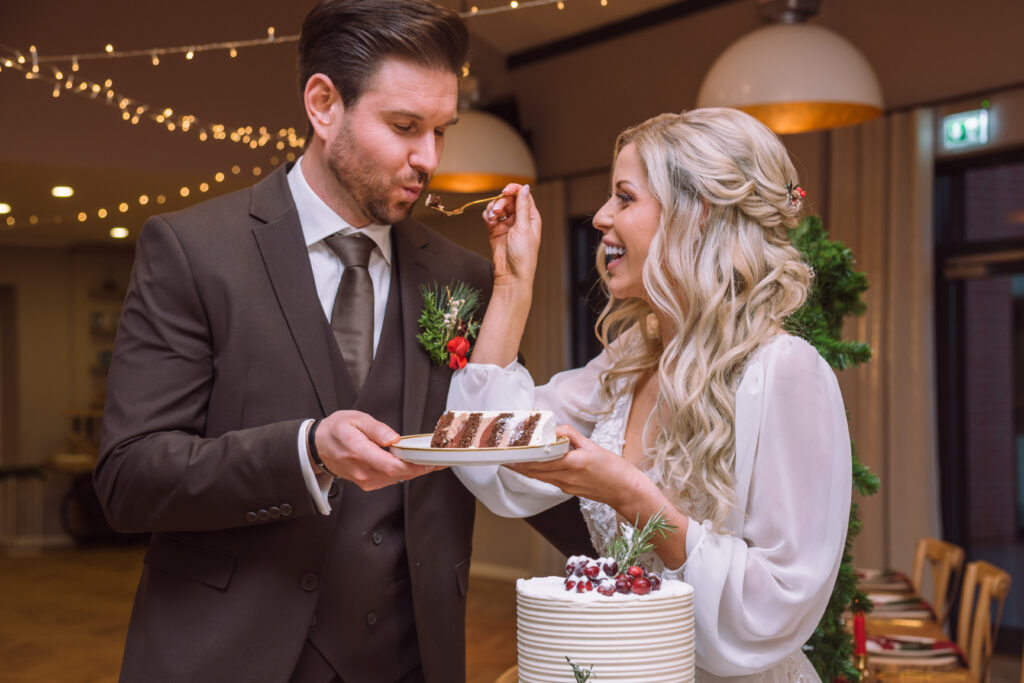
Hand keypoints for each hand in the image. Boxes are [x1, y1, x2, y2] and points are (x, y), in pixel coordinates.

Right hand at [314, 410, 438, 489]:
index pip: (392, 466)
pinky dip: (406, 471)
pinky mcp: (369, 482)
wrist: (319, 446)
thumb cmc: (336, 431)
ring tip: (432, 457)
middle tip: (442, 456)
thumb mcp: (355, 419)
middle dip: (422, 466)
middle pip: (400, 474)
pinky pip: (392, 478)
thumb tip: (393, 438)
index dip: (415, 466)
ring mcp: (365, 480)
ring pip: (398, 478)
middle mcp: (363, 471)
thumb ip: (376, 429)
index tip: (431, 461)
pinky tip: (414, 461)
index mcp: (359, 452)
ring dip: (416, 469)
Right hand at [482, 183, 540, 286]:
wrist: (511, 274)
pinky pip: (490, 216)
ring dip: (492, 209)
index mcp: (530, 217)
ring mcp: (506, 224)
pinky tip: (489, 222)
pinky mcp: (495, 230)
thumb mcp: (524, 228)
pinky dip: (487, 216)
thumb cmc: (523, 254)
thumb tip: (525, 188)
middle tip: (497, 211)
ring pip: (497, 207)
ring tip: (492, 219)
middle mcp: (519, 218)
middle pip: (507, 199)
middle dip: (500, 202)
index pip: (523, 195)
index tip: (504, 191)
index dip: (513, 190)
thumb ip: (522, 207)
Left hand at [505, 424, 647, 506]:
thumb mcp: (593, 446)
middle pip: (534, 471)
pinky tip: (532, 467)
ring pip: (539, 477)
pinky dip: (537, 473)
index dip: (523, 457)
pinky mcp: (568, 489)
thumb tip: (555, 429)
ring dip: (524, 470)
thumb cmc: (614, 469)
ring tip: (511, 461)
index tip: (510, 451)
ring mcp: (566, 486)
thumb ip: (571, 436)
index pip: (541, 460)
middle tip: (503, 456)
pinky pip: (548, 480)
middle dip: (518, 464)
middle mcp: (566, 477)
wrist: (625, 490)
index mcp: (573, 463)